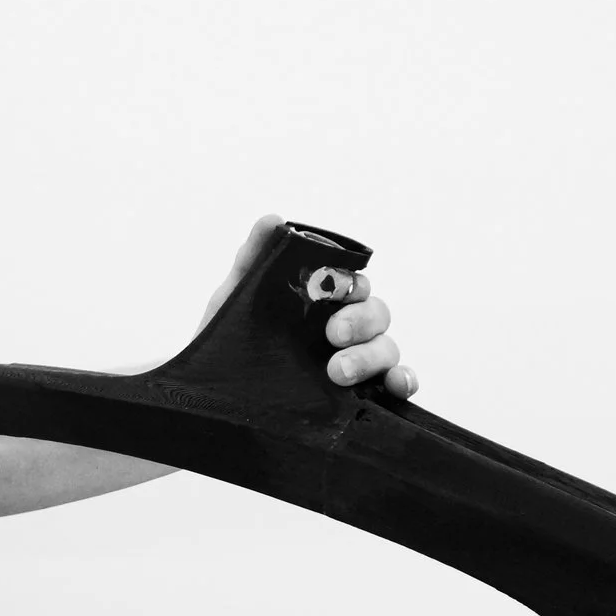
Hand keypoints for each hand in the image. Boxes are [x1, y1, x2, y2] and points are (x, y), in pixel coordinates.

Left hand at [201, 213, 419, 397]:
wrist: (210, 395)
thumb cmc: (228, 342)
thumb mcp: (235, 300)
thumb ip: (253, 260)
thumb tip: (273, 219)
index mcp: (323, 303)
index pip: (354, 285)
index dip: (350, 285)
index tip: (331, 292)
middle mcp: (346, 330)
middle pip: (377, 314)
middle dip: (361, 321)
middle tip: (333, 335)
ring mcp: (356, 363)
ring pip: (387, 348)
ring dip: (372, 356)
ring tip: (337, 373)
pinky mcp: (360, 396)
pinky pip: (396, 384)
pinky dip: (405, 380)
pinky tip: (395, 386)